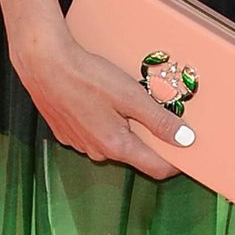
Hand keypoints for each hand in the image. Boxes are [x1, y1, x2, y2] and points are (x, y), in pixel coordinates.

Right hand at [11, 23, 193, 178]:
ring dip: (125, 127)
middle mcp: (98, 152)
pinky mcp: (67, 132)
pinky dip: (104, 120)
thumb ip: (158, 120)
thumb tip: (186, 140)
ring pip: (113, 141)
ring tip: (127, 98)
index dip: (175, 163)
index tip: (190, 152)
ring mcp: (80, 144)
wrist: (45, 66)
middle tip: (160, 110)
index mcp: (117, 146)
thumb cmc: (89, 78)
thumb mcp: (130, 96)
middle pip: (135, 153)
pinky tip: (101, 98)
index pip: (156, 168)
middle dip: (150, 137)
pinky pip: (94, 132)